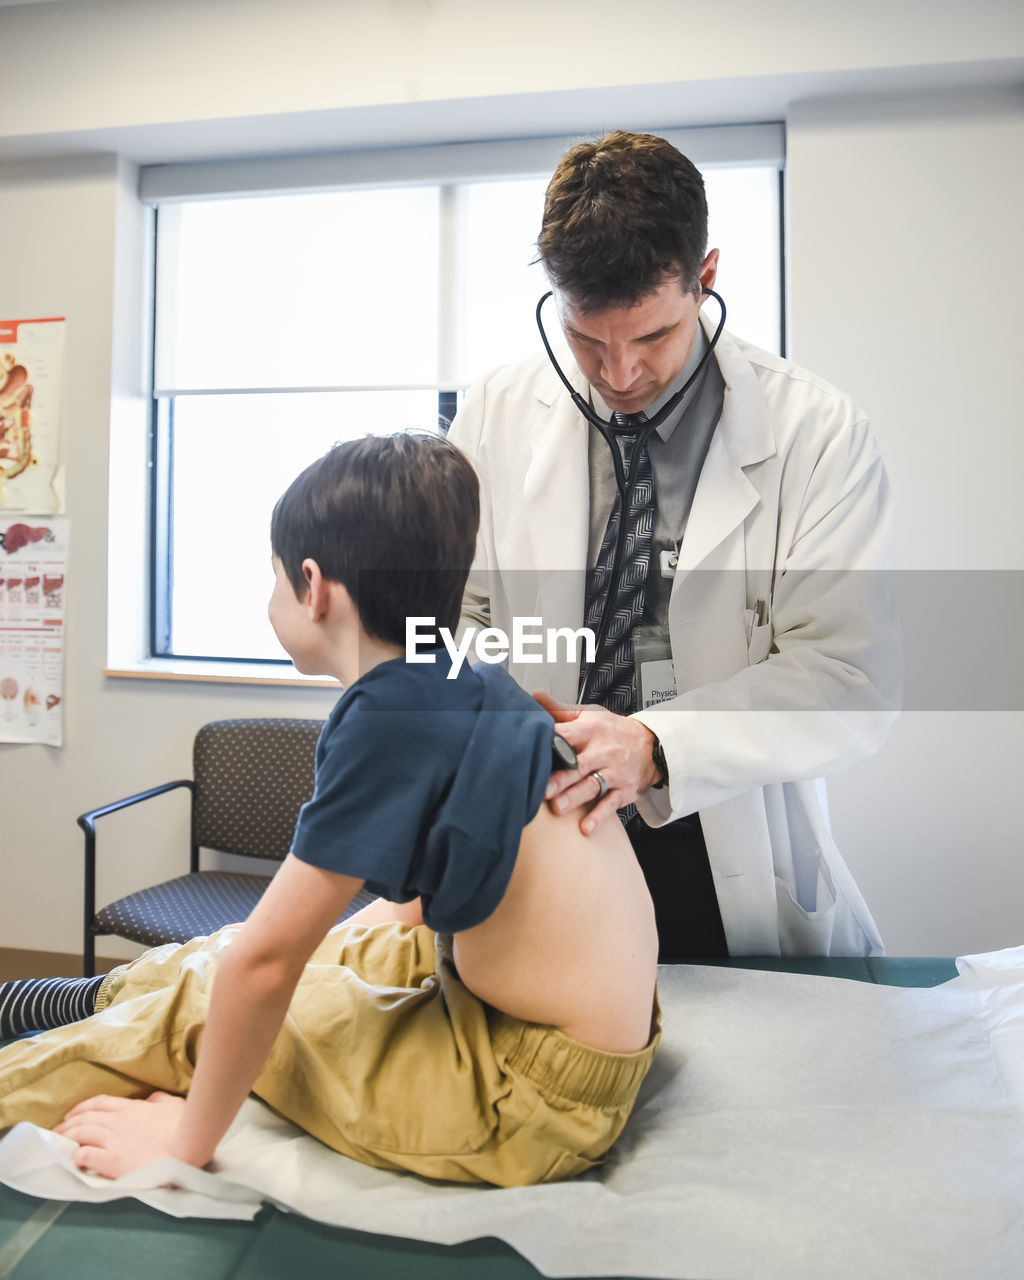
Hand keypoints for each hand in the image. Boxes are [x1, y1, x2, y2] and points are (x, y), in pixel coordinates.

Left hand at [54, 1091, 189, 1179]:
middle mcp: (118, 1121)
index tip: (72, 1113)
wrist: (186, 1147)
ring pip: (81, 1133)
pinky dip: (76, 1156)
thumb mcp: (173, 1104)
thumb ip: (159, 1100)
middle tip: (58, 1130)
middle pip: (85, 1118)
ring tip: (58, 1143)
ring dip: (67, 1137)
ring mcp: (113, 1140)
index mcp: (131, 1107)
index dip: (82, 1107)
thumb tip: (152, 1098)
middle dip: (68, 1123)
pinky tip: (74, 1159)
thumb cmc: (183, 1126)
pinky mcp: (112, 1161)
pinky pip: (86, 1155)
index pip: (100, 1103)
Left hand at [533, 690, 659, 834]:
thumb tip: (533, 696)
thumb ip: (559, 710)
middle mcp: (603, 751)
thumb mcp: (589, 716)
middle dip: (561, 777)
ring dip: (575, 797)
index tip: (533, 750)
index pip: (568, 735)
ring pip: (593, 786)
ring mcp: (614, 773)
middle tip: (542, 788)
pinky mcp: (623, 791)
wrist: (652, 745)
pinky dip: (598, 817)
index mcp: (591, 730)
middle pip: (579, 764)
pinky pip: (610, 805)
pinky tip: (585, 828)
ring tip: (558, 807)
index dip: (551, 743)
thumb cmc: (613, 731)